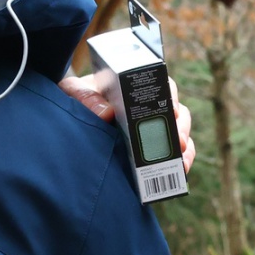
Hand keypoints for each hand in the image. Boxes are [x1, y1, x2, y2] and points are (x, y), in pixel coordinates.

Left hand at [58, 75, 195, 173]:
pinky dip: (181, 161)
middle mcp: (150, 105)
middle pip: (177, 112)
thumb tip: (107, 113)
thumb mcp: (74, 91)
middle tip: (178, 142)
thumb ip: (84, 96)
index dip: (170, 96)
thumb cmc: (75, 98)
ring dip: (184, 147)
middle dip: (180, 128)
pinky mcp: (153, 148)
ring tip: (180, 161)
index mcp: (136, 86)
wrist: (69, 117)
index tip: (171, 111)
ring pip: (180, 133)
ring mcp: (154, 127)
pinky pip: (176, 153)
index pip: (162, 84)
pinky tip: (180, 170)